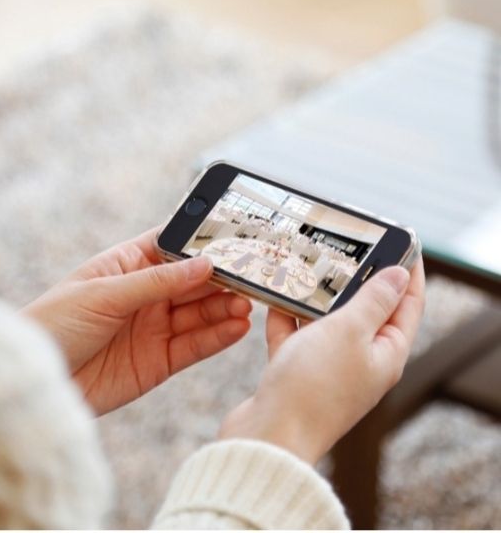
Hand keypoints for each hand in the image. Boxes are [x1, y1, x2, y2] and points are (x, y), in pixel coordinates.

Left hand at [22, 228, 251, 414]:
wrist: (37, 382)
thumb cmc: (55, 324)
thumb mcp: (104, 294)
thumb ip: (156, 281)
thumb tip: (203, 263)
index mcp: (128, 266)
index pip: (173, 247)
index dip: (201, 245)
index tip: (233, 243)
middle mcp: (145, 295)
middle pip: (192, 282)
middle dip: (221, 280)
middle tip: (250, 278)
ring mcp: (154, 328)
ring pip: (199, 314)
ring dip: (225, 309)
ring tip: (247, 305)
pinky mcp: (159, 361)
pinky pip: (195, 346)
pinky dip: (218, 337)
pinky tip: (237, 328)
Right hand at [219, 259, 424, 463]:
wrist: (267, 435)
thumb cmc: (312, 387)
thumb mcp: (349, 332)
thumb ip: (373, 300)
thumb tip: (400, 276)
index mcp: (385, 353)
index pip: (407, 305)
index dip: (408, 272)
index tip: (402, 241)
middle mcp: (359, 360)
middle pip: (365, 310)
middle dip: (355, 278)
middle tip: (345, 246)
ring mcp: (326, 366)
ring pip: (325, 321)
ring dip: (315, 296)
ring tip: (305, 265)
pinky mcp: (296, 370)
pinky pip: (294, 335)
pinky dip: (285, 317)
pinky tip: (274, 297)